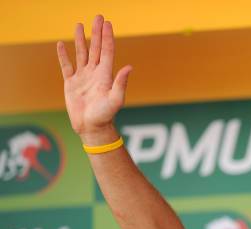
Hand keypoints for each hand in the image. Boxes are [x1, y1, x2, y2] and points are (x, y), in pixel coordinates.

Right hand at [56, 15, 131, 142]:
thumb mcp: (116, 99)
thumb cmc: (105, 116)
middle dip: (97, 33)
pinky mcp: (71, 84)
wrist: (91, 128)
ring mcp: (83, 78)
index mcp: (106, 75)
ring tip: (80, 25)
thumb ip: (121, 83)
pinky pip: (66, 66)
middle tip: (98, 17)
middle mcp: (95, 73)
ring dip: (81, 40)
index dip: (107, 37)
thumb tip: (129, 67)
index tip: (107, 23)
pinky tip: (61, 44)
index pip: (107, 51)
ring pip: (81, 54)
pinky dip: (63, 55)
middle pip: (95, 48)